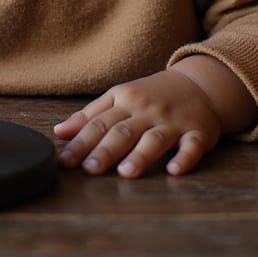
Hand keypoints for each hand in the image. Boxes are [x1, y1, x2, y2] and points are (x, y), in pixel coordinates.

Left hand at [53, 69, 221, 178]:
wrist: (198, 84)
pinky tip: (174, 170)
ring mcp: (173, 122)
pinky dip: (184, 158)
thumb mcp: (119, 96)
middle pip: (123, 131)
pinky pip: (192, 146)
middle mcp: (147, 111)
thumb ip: (90, 115)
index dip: (81, 142)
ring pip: (155, 139)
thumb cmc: (151, 95)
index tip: (64, 161)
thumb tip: (59, 132)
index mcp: (125, 101)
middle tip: (89, 170)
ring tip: (126, 172)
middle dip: (106, 150)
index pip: (99, 123)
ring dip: (141, 155)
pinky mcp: (197, 133)